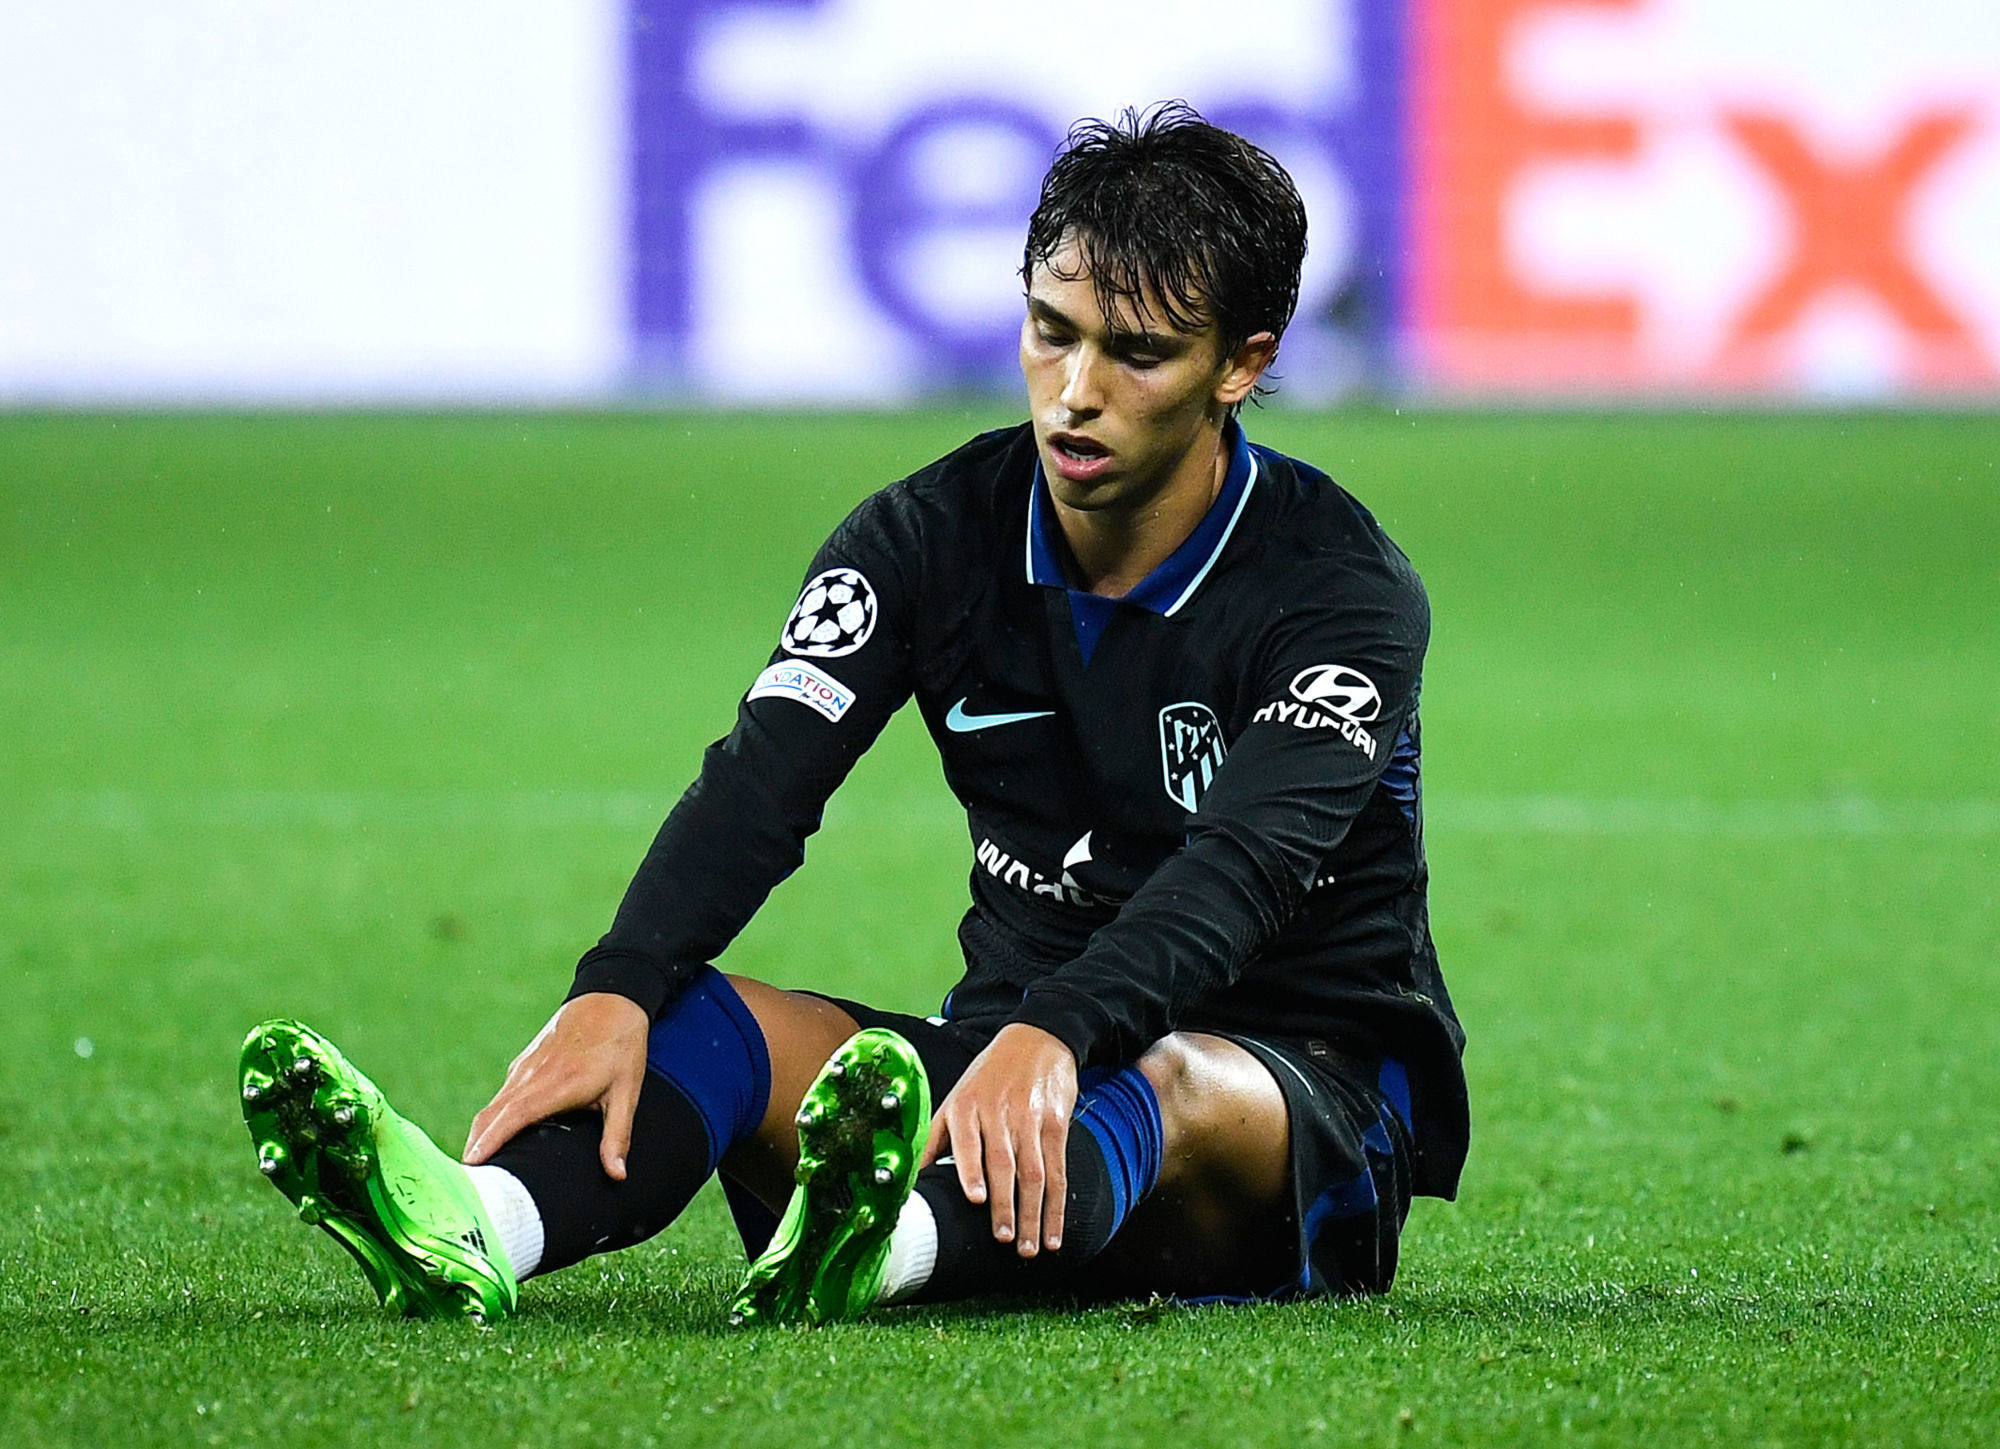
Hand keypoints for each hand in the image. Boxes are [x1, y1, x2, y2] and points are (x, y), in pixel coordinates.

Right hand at [463, 992, 649, 1179]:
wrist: (611, 998)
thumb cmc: (621, 1047)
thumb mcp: (627, 1092)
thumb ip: (618, 1135)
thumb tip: (617, 1175)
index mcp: (557, 1084)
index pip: (514, 1116)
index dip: (490, 1141)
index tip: (470, 1166)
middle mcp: (532, 1076)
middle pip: (491, 1116)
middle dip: (474, 1149)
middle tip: (464, 1187)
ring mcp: (524, 1068)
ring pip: (493, 1106)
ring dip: (479, 1136)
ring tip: (473, 1174)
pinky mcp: (523, 1064)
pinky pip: (502, 1096)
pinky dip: (491, 1120)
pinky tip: (493, 1141)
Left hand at [920, 1022, 1077, 1256]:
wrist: (1037, 1039)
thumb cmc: (988, 1077)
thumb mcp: (956, 1099)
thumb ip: (934, 1139)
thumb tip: (908, 1180)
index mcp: (967, 1107)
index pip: (969, 1141)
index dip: (972, 1171)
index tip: (975, 1199)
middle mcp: (999, 1112)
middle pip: (1004, 1164)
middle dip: (1005, 1205)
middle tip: (1005, 1239)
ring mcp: (1031, 1119)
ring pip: (1034, 1173)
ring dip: (1033, 1214)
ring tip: (1028, 1248)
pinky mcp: (1056, 1125)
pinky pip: (1058, 1171)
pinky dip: (1057, 1206)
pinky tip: (1053, 1232)